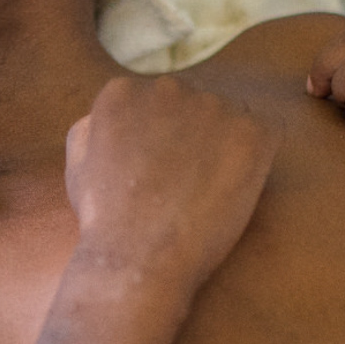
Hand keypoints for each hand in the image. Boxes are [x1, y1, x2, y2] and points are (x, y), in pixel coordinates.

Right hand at [65, 76, 279, 296]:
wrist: (140, 255)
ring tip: (208, 192)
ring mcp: (211, 107)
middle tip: (186, 183)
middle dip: (193, 137)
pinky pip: (266, 134)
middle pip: (191, 105)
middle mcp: (168, 88)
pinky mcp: (250, 133)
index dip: (160, 140)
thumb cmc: (105, 220)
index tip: (159, 171)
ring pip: (228, 119)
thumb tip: (112, 116)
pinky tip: (234, 189)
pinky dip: (257, 160)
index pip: (152, 102)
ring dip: (225, 148)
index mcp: (123, 92)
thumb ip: (94, 127)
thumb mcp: (78, 164)